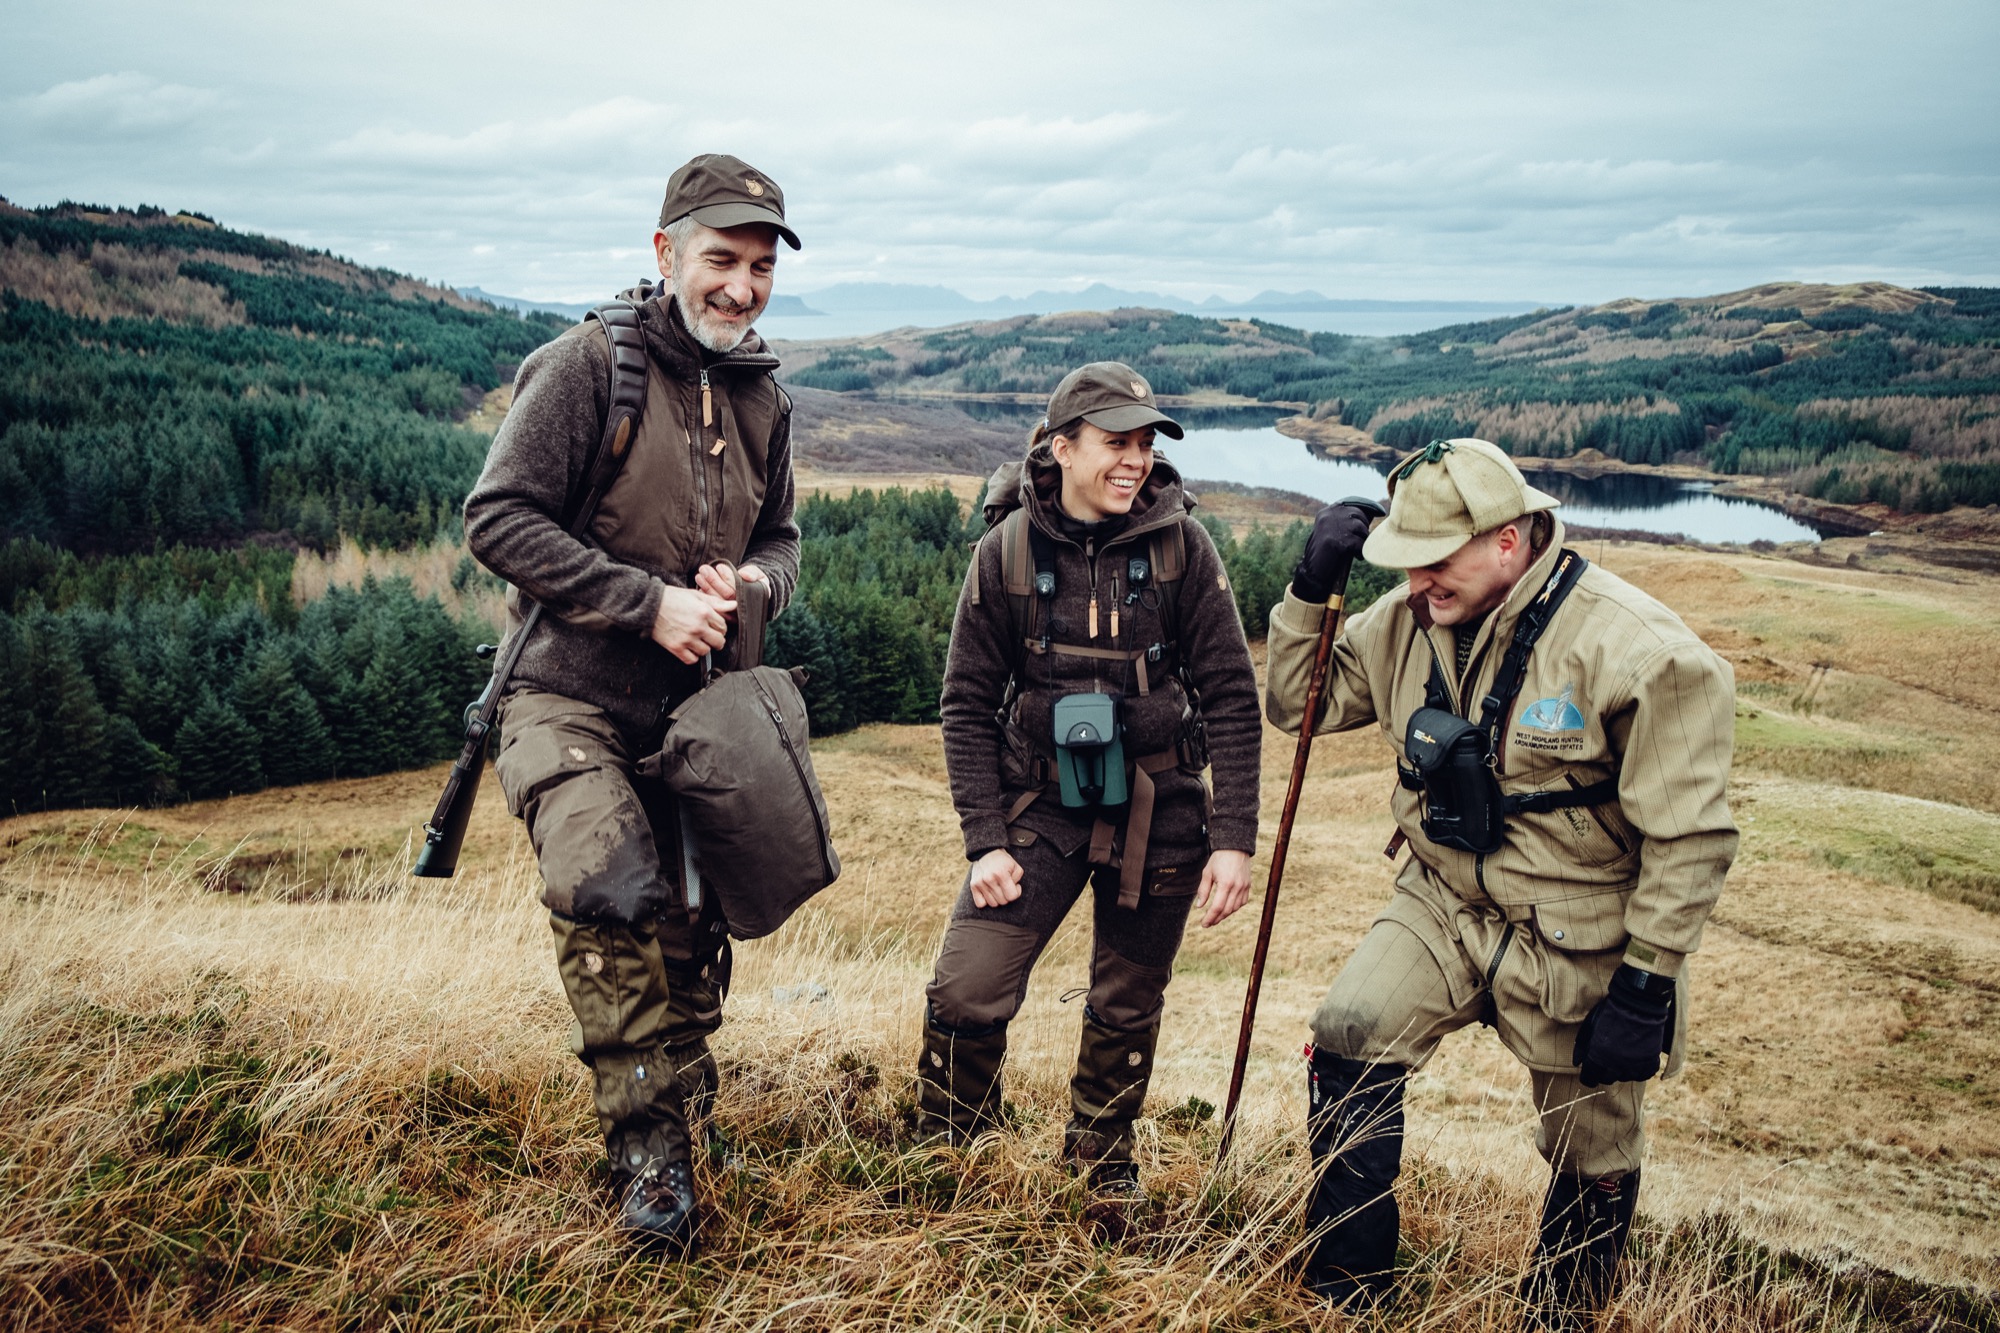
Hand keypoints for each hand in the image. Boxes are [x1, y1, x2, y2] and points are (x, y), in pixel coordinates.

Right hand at [650, 584, 733, 663]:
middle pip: (719, 641)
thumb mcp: (695, 595)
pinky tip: (689, 648)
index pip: (723, 626)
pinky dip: (692, 656)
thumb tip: (734, 605)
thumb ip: (715, 602)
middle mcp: (698, 627)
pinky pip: (692, 659)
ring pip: (706, 651)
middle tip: (709, 636)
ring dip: (704, 647)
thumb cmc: (671, 598)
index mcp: (704, 612)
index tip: (714, 626)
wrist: (648, 605)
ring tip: (697, 641)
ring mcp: (687, 639)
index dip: (720, 627)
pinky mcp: (676, 647)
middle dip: (716, 639)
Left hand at [694, 562, 763, 617]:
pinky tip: (700, 588)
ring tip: (699, 575)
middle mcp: (742, 609)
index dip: (728, 577)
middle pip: (726, 595)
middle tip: (704, 568)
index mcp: (753, 599)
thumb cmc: (754, 582)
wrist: (752, 593)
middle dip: (714, 580)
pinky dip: (705, 597)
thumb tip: (744, 574)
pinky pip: (713, 607)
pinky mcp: (723, 615)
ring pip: (718, 601)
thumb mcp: (758, 575)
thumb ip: (753, 573)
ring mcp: (732, 614)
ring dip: (707, 587)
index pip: (739, 588)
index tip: (719, 566)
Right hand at [967, 848, 1023, 908]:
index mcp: (1001, 874)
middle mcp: (989, 879)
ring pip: (993, 904)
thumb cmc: (1004, 862)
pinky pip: (980, 904)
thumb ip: (1018, 880)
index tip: (1015, 885)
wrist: (987, 852)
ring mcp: (979, 883)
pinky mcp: (973, 886)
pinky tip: (990, 893)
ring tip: (998, 888)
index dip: (1016, 892)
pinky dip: (986, 901)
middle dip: (1007, 895)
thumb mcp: (1016, 866)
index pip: (1012, 896)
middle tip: (1006, 886)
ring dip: (997, 898)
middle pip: (1003, 901)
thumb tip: (1013, 890)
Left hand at [1195, 849, 1252, 926]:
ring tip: (1215, 917)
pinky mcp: (1248, 886)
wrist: (1235, 847)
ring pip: (1235, 908)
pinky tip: (1227, 909)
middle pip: (1226, 911)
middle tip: (1208, 923)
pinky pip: (1242, 902)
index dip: (1210, 918)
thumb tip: (1199, 906)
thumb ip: (1203, 890)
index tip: (1203, 924)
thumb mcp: (1207, 873)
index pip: (1217, 907)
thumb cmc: (1219, 859)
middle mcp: (1237, 887)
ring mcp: (1244, 887)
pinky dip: (1234, 908)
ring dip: (1225, 915)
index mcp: (1225, 884)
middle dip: (1216, 919)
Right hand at [1292, 503, 1377, 603]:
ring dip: (1363, 540)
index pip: (1351, 501)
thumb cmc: (1326, 552)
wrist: (1313, 571)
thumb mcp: (1333, 531)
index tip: (1380, 512)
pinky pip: (1359, 543)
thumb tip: (1372, 513)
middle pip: (1357, 514)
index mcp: (1326, 512)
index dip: (1368, 505)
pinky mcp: (1337, 541)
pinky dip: (1361, 551)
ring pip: (1360, 528)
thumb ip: (1345, 521)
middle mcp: (1328, 516)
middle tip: (1361, 540)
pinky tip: (1357, 557)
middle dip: (1364, 527)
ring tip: (1357, 549)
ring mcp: (1332, 528)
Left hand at [1573, 963, 1674, 1086]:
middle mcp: (1616, 1066)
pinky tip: (1636, 1058)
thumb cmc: (1610, 1013)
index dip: (1588, 1075)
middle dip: (1604, 1071)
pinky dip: (1639, 1069)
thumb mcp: (1589, 1027)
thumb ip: (1581, 1048)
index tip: (1590, 1070)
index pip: (1589, 1079)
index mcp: (1598, 1057)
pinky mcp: (1650, 1063)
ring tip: (1622, 1054)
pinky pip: (1643, 1075)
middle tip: (1607, 1057)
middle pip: (1607, 1079)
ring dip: (1622, 1069)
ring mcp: (1634, 1066)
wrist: (1638, 1005)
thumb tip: (1577, 1063)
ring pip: (1624, 1077)